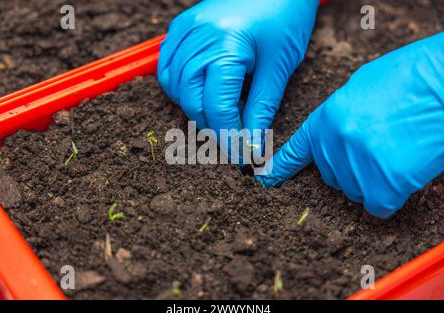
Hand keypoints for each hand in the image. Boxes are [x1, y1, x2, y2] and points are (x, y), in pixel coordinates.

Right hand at [158, 0, 317, 138]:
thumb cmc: (286, 16)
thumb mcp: (279, 66)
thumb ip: (261, 107)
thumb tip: (251, 143)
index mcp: (227, 46)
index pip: (218, 107)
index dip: (228, 137)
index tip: (239, 155)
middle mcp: (199, 37)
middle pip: (191, 99)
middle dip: (210, 125)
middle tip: (230, 138)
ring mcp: (186, 29)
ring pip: (174, 85)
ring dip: (192, 106)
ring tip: (215, 115)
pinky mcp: (182, 25)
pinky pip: (167, 64)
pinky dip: (178, 85)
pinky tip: (197, 91)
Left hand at [256, 32, 443, 218]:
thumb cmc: (412, 78)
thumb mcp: (363, 87)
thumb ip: (342, 115)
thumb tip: (336, 134)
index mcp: (326, 118)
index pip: (296, 151)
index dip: (282, 167)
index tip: (267, 180)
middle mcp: (334, 144)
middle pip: (331, 176)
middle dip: (350, 168)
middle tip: (379, 147)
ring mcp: (357, 166)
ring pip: (354, 192)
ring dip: (373, 181)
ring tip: (396, 153)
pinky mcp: (382, 185)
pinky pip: (377, 206)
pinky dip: (390, 196)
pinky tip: (403, 173)